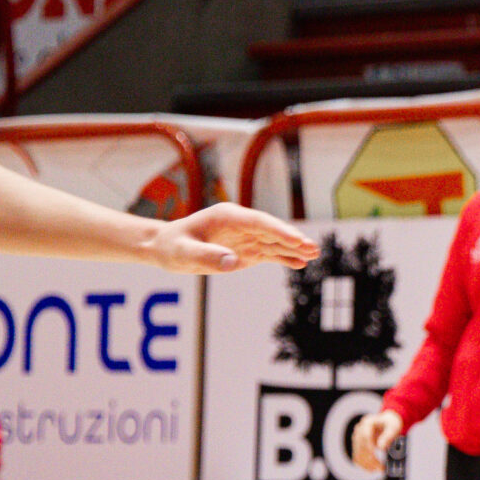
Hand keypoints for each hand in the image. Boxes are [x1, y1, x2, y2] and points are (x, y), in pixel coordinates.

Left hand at [142, 203, 319, 272]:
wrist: (166, 248)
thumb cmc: (172, 247)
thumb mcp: (183, 253)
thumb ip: (205, 256)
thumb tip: (232, 261)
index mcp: (226, 216)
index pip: (257, 222)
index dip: (278, 230)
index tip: (295, 239)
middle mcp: (240, 223)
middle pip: (271, 230)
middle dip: (292, 239)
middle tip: (312, 248)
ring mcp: (245, 237)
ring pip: (274, 242)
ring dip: (293, 248)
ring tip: (314, 254)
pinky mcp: (246, 250)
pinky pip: (268, 254)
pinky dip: (284, 258)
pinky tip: (300, 263)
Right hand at [351, 409, 404, 473]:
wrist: (387, 421)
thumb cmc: (391, 423)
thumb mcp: (394, 427)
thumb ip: (388, 436)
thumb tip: (381, 447)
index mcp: (367, 423)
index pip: (365, 437)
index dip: (369, 449)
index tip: (375, 458)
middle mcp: (359, 430)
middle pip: (361, 447)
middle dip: (370, 460)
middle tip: (380, 468)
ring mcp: (357, 438)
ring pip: (358, 453)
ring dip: (366, 464)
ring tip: (378, 470)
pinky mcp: (357, 445)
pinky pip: (357, 456)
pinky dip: (363, 464)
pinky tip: (371, 469)